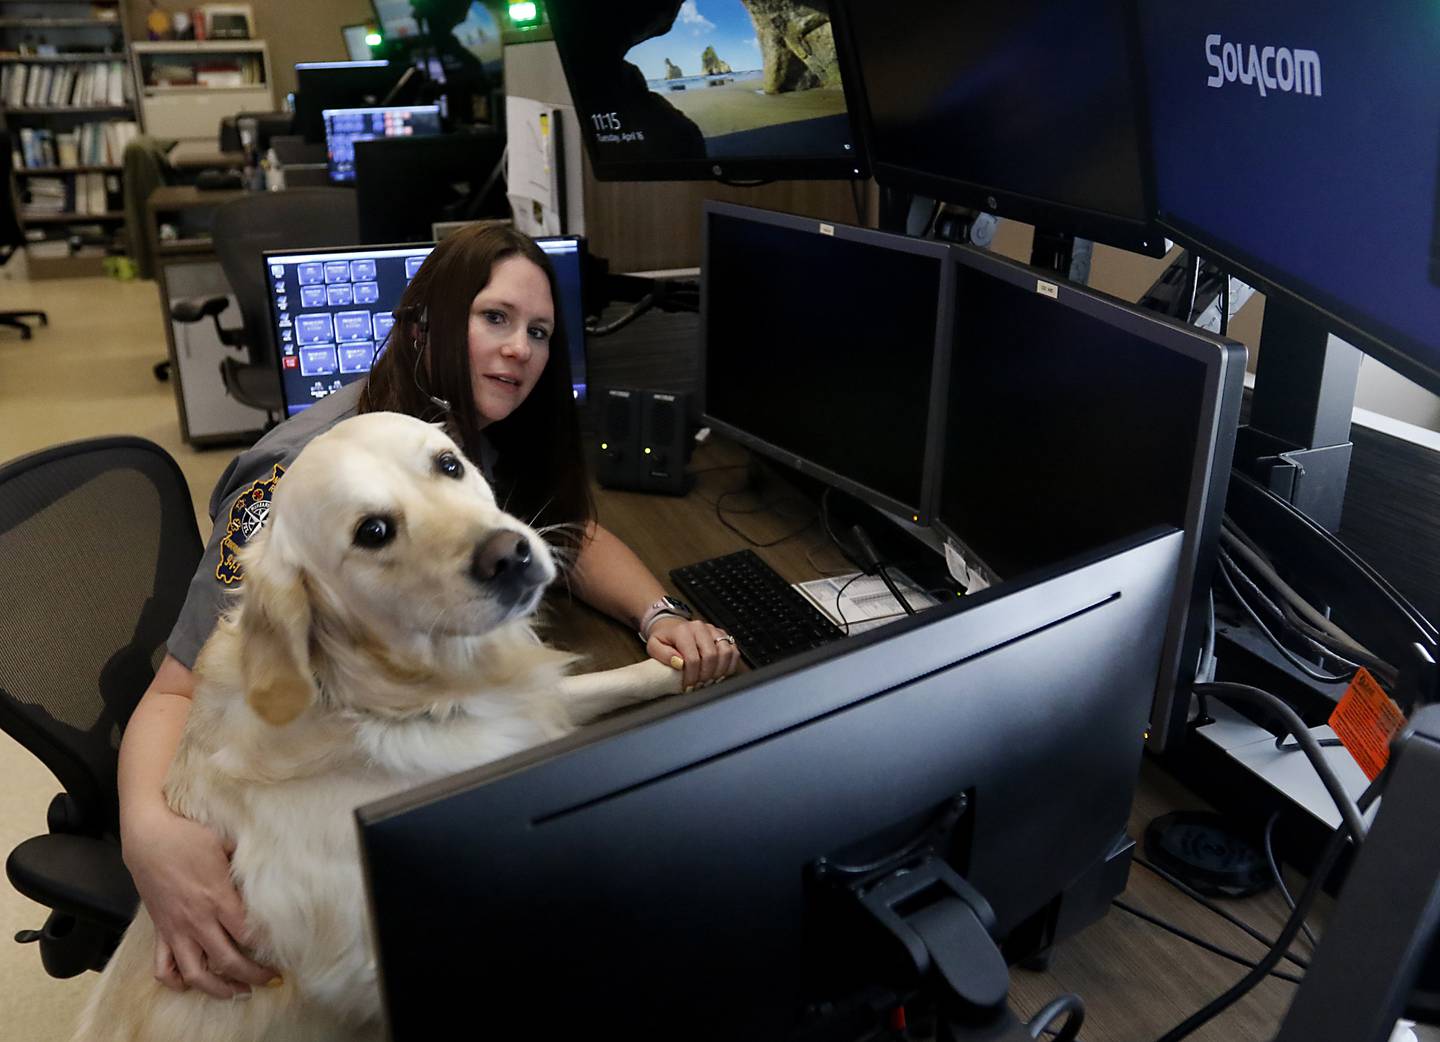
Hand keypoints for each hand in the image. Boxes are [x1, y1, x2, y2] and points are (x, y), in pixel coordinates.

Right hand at [122, 804, 279, 997]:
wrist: (148, 836)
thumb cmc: (188, 835)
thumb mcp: (226, 842)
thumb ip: (247, 859)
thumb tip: (272, 862)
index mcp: (218, 898)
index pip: (247, 935)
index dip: (267, 948)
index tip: (283, 951)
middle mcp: (197, 920)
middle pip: (228, 961)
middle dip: (253, 976)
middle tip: (271, 980)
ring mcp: (176, 929)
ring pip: (195, 974)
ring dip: (218, 989)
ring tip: (238, 993)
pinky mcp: (160, 931)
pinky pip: (163, 968)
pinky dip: (176, 981)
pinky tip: (192, 983)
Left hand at [645, 617, 739, 690]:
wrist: (672, 626)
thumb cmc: (665, 638)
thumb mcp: (654, 645)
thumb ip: (663, 654)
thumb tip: (679, 663)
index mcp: (684, 631)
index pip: (693, 658)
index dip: (692, 676)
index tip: (689, 686)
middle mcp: (701, 628)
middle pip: (712, 656)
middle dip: (706, 675)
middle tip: (699, 685)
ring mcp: (714, 631)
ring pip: (726, 652)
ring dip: (719, 671)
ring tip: (709, 681)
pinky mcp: (723, 635)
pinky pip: (734, 651)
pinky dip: (730, 665)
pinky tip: (719, 674)